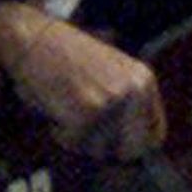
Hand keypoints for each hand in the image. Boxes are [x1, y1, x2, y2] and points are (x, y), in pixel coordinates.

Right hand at [0, 7, 166, 160]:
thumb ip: (128, 105)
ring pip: (99, 150)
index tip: (113, 147)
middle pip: (131, 151)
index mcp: (144, 81)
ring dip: (80, 140)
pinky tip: (56, 110)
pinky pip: (74, 143)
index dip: (132, 148)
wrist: (36, 40)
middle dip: (107, 149)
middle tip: (88, 131)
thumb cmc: (67, 60)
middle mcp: (134, 91)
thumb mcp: (112, 75)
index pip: (154, 137)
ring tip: (68, 111)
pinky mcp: (86, 112)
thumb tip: (129, 148)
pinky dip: (60, 134)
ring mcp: (112, 101)